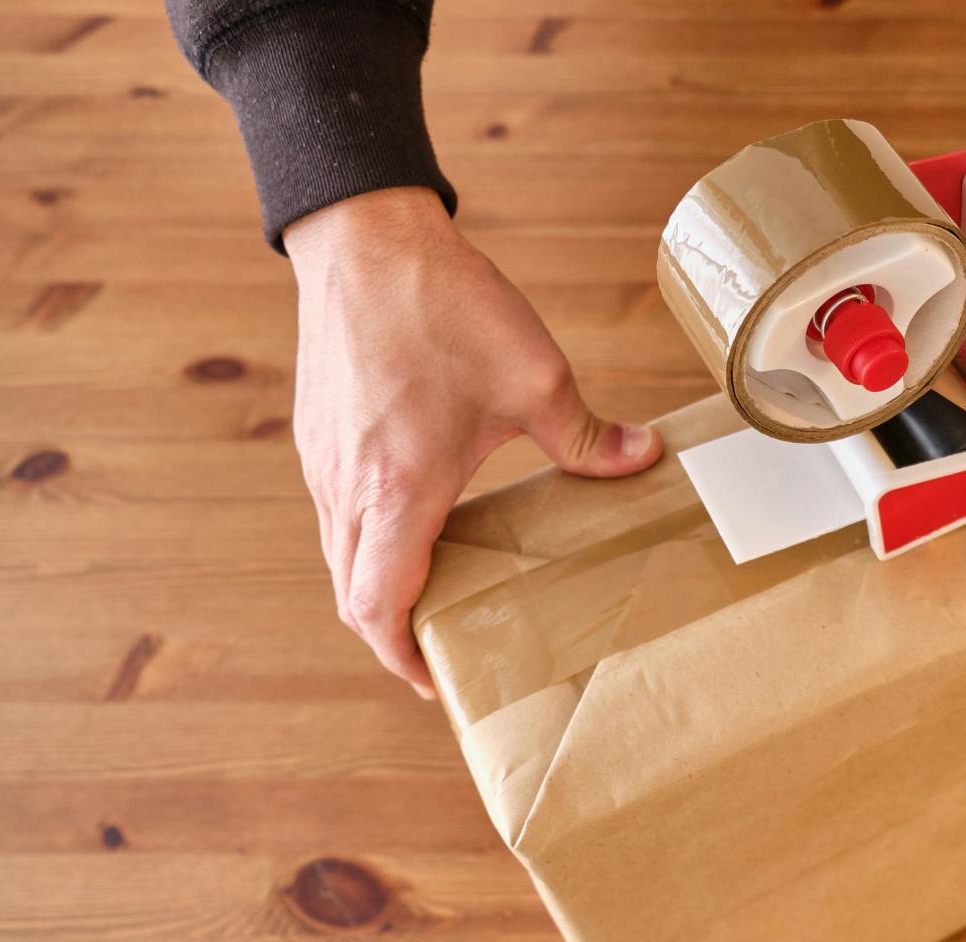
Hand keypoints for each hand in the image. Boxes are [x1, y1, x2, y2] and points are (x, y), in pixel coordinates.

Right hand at [285, 187, 662, 697]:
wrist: (365, 237)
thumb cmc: (442, 305)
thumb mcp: (536, 377)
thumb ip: (589, 437)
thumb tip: (647, 459)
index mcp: (399, 489)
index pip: (378, 605)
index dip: (403, 655)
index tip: (438, 680)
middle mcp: (347, 487)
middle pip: (353, 594)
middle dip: (396, 633)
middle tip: (447, 652)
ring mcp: (321, 462)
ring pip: (340, 556)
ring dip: (381, 588)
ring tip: (440, 598)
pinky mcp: (317, 435)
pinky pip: (337, 515)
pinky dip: (368, 544)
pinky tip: (417, 527)